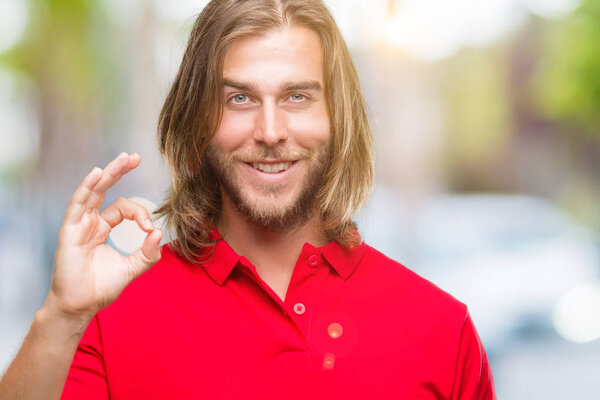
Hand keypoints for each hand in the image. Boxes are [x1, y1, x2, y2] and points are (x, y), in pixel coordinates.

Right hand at [46, 152, 161, 320]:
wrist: (82, 305)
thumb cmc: (101, 287)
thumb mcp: (132, 268)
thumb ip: (148, 253)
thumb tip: (159, 233)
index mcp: (102, 228)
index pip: (123, 208)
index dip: (140, 214)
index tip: (150, 228)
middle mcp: (90, 222)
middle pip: (105, 189)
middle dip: (119, 171)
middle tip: (134, 156)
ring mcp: (79, 225)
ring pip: (93, 191)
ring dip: (109, 173)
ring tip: (124, 158)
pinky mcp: (70, 231)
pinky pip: (78, 204)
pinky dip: (87, 188)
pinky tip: (98, 173)